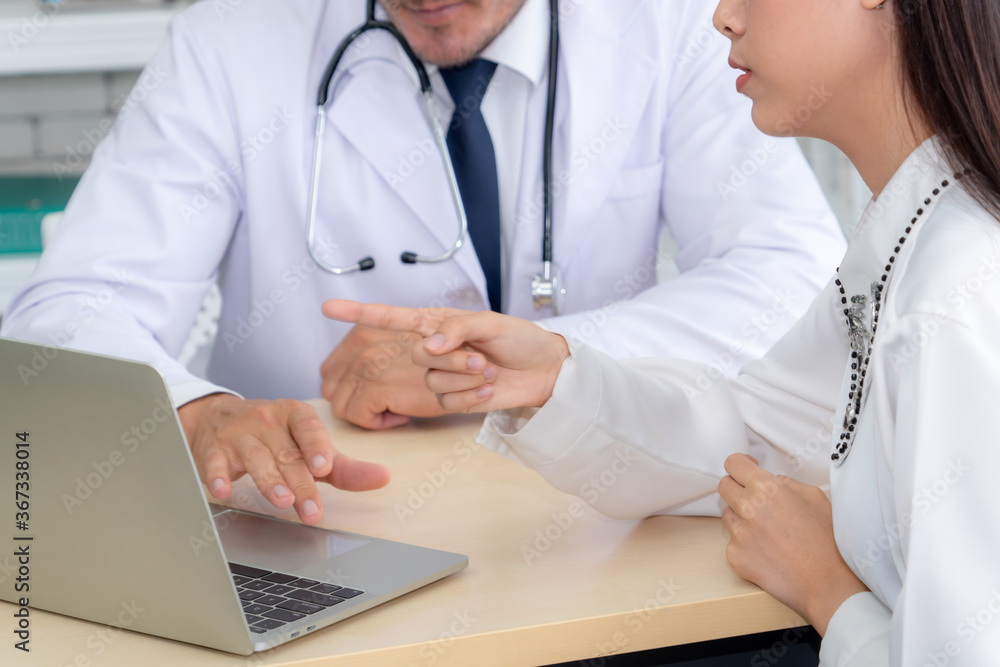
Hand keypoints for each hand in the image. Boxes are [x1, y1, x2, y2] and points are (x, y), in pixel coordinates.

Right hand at [179, 394, 390, 524]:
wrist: (216, 417)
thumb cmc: (274, 436)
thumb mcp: (308, 445)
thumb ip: (342, 466)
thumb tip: (383, 477)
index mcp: (295, 415)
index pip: (309, 428)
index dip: (317, 446)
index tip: (324, 466)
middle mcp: (268, 421)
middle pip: (287, 454)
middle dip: (301, 483)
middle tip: (312, 510)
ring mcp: (239, 434)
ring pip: (256, 458)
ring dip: (269, 481)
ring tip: (283, 501)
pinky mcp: (213, 449)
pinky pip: (214, 463)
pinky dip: (217, 477)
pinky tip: (224, 491)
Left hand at [320, 325, 446, 429]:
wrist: (475, 369)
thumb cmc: (444, 364)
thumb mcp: (401, 350)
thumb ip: (374, 357)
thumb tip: (340, 382)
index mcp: (364, 332)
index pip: (329, 367)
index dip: (341, 387)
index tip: (361, 393)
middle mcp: (362, 343)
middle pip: (330, 387)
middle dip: (352, 401)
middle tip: (383, 404)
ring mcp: (368, 364)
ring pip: (340, 404)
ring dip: (366, 413)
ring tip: (395, 408)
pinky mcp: (377, 387)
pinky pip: (357, 416)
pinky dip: (379, 423)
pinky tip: (402, 415)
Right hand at [322, 300, 569, 412]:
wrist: (542, 371)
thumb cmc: (519, 339)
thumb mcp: (490, 322)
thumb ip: (457, 328)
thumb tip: (429, 345)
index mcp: (435, 324)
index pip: (389, 317)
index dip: (358, 312)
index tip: (328, 307)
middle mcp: (432, 349)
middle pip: (416, 357)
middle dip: (453, 360)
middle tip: (482, 359)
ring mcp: (439, 376)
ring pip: (432, 382)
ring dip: (466, 379)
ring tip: (489, 373)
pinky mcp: (450, 399)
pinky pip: (446, 401)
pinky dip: (471, 397)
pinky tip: (487, 391)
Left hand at [718, 454, 867, 635]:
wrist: (827, 583)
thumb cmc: (827, 540)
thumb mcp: (815, 497)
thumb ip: (786, 483)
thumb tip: (770, 480)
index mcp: (766, 488)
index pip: (733, 463)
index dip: (741, 464)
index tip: (747, 469)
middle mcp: (747, 507)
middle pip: (724, 486)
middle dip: (737, 488)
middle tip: (755, 499)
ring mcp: (738, 533)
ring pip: (728, 515)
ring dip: (741, 517)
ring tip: (768, 531)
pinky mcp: (734, 556)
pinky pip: (733, 541)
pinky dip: (746, 544)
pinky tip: (768, 551)